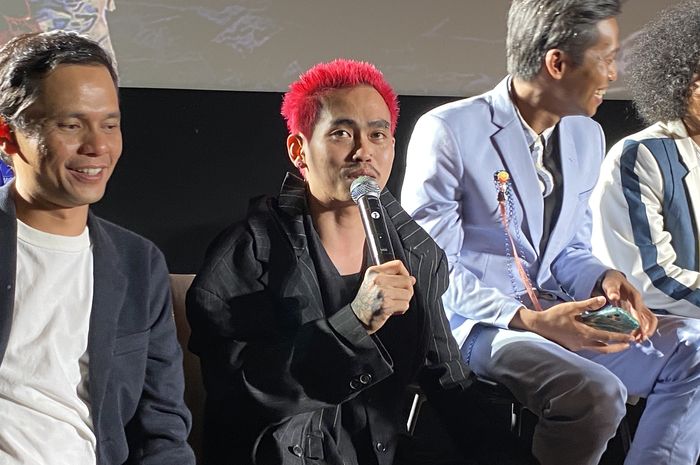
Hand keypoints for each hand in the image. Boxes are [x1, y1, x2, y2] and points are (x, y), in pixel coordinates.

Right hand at [351, 260, 415, 333]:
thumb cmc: (366, 300)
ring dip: (404, 301)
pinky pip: (405, 305)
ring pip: (408, 294)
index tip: (404, 281)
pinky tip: (392, 309)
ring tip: (394, 303)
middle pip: (406, 280)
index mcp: (374, 272)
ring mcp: (382, 293)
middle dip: (407, 290)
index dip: (405, 273)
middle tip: (399, 296)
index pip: (398, 265)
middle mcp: (378, 280)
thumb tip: (412, 279)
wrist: (357, 316)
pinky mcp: (386, 305)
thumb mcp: (373, 281)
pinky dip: (401, 309)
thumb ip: (391, 276)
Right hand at [511, 296, 634, 352]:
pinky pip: (589, 347)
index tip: (631, 338)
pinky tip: (599, 341)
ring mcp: (577, 346)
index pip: (606, 338)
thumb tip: (603, 300)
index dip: (620, 338)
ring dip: (608, 347)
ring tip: (617, 344)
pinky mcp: (572, 346)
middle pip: (605, 348)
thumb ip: (588, 304)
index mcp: (584, 333)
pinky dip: (598, 345)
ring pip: (597, 349)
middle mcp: (582, 342)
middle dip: (618, 347)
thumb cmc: (554, 316)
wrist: (539, 326)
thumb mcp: (571, 307)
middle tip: (629, 345)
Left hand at [599, 270, 656, 341]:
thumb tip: (614, 297)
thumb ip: (612, 290)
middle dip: (646, 329)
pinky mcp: (636, 311)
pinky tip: (634, 336)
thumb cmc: (611, 282)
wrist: (612, 279)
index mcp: (635, 296)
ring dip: (645, 330)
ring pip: (648, 321)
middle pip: (648, 318)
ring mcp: (639, 307)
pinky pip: (642, 321)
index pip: (639, 310)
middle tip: (639, 339)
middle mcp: (639, 303)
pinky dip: (641, 329)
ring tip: (638, 340)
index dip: (639, 321)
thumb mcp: (610, 284)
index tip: (638, 331)